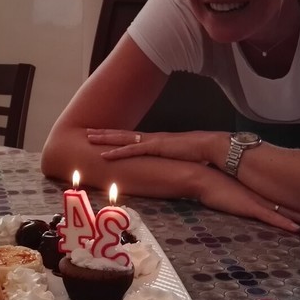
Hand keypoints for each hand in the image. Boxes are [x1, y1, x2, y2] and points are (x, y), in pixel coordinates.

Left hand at [87, 129, 222, 165]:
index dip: (117, 136)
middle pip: (123, 134)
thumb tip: (169, 168)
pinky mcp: (156, 147)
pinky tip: (104, 154)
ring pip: (123, 138)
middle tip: (87, 132)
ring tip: (89, 138)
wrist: (212, 146)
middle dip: (104, 133)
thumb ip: (172, 161)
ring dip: (105, 138)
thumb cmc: (201, 153)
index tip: (104, 135)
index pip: (132, 136)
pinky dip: (117, 152)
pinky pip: (132, 150)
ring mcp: (153, 141)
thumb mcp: (182, 157)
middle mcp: (152, 137)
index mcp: (157, 140)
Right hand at [195, 169, 299, 232]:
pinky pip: (270, 217)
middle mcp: (267, 194)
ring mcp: (259, 200)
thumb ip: (252, 192)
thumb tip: (260, 197)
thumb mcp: (240, 188)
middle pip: (297, 205)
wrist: (204, 177)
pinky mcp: (250, 207)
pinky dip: (284, 222)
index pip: (293, 198)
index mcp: (266, 189)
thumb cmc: (218, 183)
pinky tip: (297, 229)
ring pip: (290, 211)